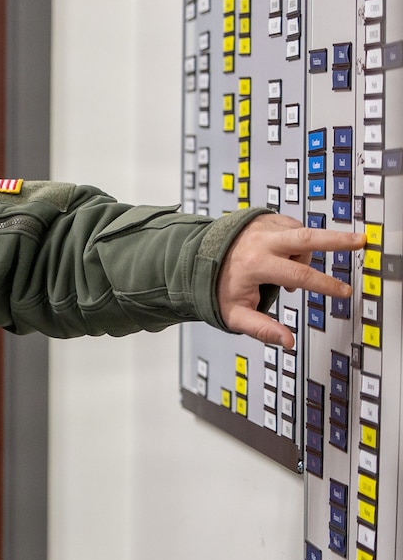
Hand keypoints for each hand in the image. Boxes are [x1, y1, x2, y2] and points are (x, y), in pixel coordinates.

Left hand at [218, 214, 364, 348]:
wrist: (198, 257)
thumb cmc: (217, 286)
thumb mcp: (233, 313)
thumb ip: (260, 328)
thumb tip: (287, 342)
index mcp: (254, 264)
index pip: (299, 275)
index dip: (324, 285)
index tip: (344, 292)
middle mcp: (261, 241)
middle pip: (306, 238)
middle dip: (337, 239)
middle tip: (361, 241)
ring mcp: (263, 226)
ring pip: (302, 236)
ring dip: (304, 254)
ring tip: (286, 271)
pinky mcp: (265, 218)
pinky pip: (293, 228)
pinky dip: (296, 242)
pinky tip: (283, 256)